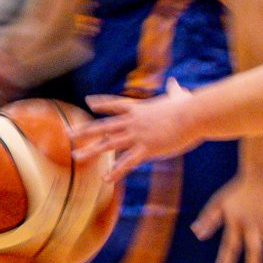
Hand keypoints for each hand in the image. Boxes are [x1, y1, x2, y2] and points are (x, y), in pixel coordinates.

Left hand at [79, 78, 204, 175]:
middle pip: (103, 126)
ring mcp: (138, 136)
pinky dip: (116, 171)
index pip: (115, 104)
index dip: (101, 103)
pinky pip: (128, 162)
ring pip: (109, 144)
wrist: (194, 115)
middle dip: (84, 130)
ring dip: (91, 150)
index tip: (88, 102)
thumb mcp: (179, 96)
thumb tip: (176, 83)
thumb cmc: (189, 106)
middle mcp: (133, 121)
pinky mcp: (147, 149)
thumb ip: (174, 90)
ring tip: (75, 156)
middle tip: (68, 133)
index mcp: (140, 108)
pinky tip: (105, 179)